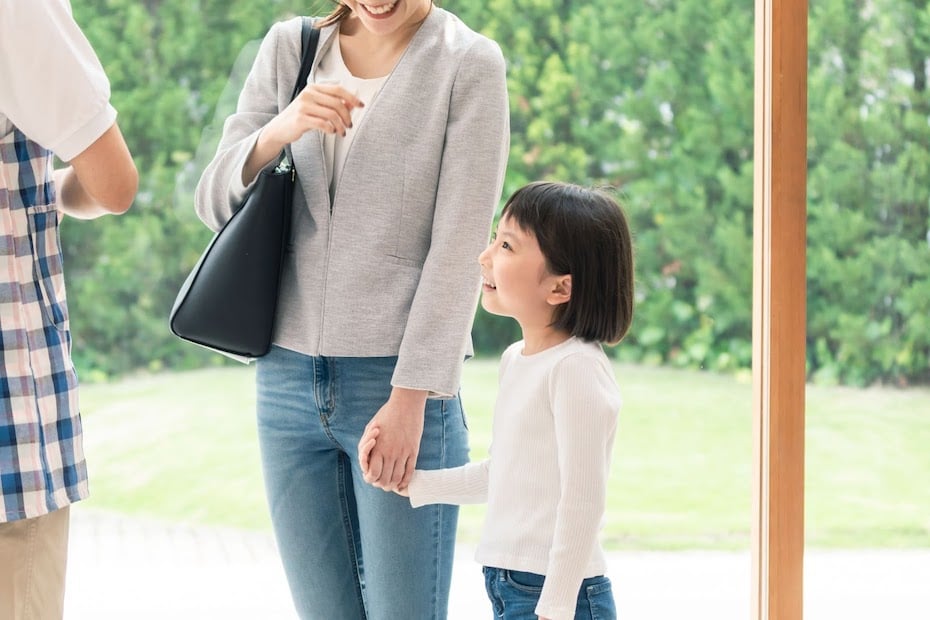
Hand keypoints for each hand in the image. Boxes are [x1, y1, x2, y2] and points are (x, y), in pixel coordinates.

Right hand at [243, 83, 363, 183]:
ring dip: (340, 125)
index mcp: (313, 88)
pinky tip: (332, 133)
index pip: (338, 90)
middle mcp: (308, 94)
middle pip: (337, 103)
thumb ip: (332, 105)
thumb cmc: (300, 118)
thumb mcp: (317, 109)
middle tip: (349, 125)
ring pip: (332, 114)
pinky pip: (323, 124)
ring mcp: (303, 106)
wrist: (280, 129)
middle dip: (347, 116)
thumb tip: (351, 105)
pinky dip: (331, 129)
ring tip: (342, 132)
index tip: (361, 106)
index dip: (351, 97)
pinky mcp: (300, 118)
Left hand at [362, 387, 426, 491]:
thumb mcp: (371, 428)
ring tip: (391, 484)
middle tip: (381, 482)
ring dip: (393, 485)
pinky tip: (402, 482)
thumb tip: (366, 460)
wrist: (406, 404)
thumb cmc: (386, 414)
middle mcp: (390, 452)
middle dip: (381, 484)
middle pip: (384, 479)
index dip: (371, 479)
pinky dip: (406, 480)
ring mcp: (403, 452)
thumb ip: (367, 444)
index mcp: (377, 447)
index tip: (372, 477)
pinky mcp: (414, 450)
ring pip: (398, 478)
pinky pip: (410, 471)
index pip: (373, 474)